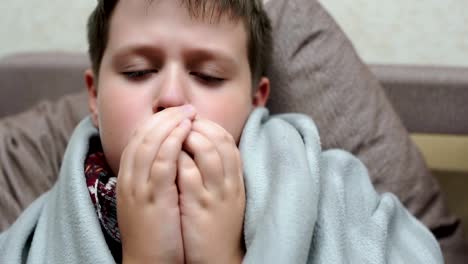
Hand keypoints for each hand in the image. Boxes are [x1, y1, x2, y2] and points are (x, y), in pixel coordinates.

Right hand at [117, 106, 195, 263]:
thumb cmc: (155, 230)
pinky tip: (185, 131)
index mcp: (128, 177)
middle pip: (143, 136)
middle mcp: (129, 179)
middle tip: (186, 107)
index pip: (139, 138)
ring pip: (149, 144)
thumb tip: (172, 155)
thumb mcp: (149, 198)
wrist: (149, 262)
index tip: (176, 112)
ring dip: (170, 124)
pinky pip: (161, 163)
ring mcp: (139, 188)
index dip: (158, 121)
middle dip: (165, 117)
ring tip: (189, 113)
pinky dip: (172, 143)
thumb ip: (155, 175)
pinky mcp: (154, 198)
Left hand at [177, 118, 245, 263]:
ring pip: (206, 151)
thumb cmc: (216, 225)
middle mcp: (229, 182)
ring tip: (171, 133)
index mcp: (235, 178)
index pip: (226, 138)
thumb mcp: (224, 195)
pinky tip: (164, 155)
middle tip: (177, 120)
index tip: (190, 119)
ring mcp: (215, 193)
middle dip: (197, 124)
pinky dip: (176, 160)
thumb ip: (215, 172)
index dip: (208, 124)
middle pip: (219, 139)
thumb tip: (198, 147)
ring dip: (187, 137)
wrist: (217, 259)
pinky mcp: (198, 206)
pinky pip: (188, 174)